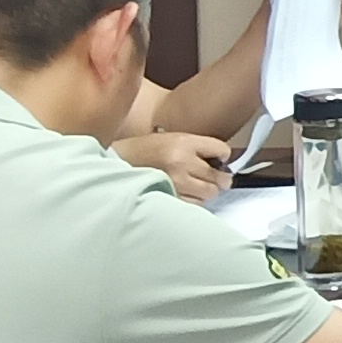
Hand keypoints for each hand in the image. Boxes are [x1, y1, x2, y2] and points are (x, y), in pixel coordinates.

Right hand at [113, 129, 228, 203]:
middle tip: (215, 178)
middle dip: (220, 179)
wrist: (118, 161)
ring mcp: (175, 182)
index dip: (224, 156)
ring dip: (207, 191)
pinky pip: (195, 204)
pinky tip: (186, 193)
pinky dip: (194, 200)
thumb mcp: (174, 138)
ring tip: (196, 185)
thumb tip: (223, 161)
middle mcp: (182, 162)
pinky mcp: (169, 197)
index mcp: (184, 143)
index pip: (222, 151)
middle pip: (219, 177)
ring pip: (210, 194)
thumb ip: (198, 147)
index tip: (220, 160)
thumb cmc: (146, 149)